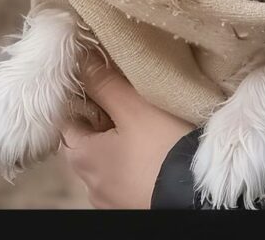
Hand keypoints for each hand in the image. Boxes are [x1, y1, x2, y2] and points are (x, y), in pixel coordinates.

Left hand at [60, 50, 194, 208]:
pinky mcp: (136, 205)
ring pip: (111, 161)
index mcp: (80, 158)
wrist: (199, 195)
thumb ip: (105, 82)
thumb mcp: (134, 107)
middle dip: (106, 120)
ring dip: (124, 144)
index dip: (82, 99)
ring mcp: (113, 200)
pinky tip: (159, 152)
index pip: (66, 121)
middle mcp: (89, 183)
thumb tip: (83, 59)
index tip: (103, 84)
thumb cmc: (163, 150)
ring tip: (150, 126)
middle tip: (131, 102)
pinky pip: (130, 177)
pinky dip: (139, 163)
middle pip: (89, 141)